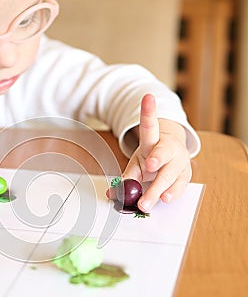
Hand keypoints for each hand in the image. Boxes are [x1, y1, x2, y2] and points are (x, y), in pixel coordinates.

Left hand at [123, 94, 191, 211]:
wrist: (171, 158)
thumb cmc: (151, 159)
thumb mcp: (136, 164)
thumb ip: (125, 177)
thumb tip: (110, 193)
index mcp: (153, 140)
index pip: (150, 125)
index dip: (148, 112)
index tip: (147, 98)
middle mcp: (169, 148)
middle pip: (163, 153)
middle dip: (157, 159)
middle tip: (150, 165)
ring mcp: (180, 162)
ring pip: (171, 173)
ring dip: (161, 187)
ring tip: (156, 197)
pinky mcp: (186, 175)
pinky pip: (180, 185)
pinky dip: (172, 193)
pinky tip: (166, 198)